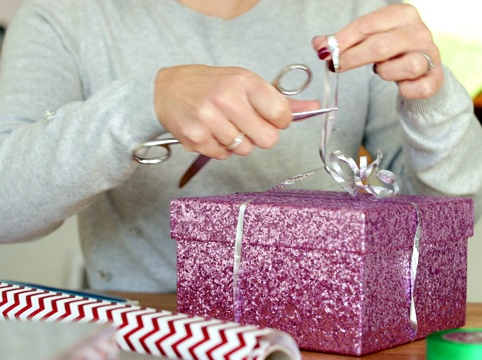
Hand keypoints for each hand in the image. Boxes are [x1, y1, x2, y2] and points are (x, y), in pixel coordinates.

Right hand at [154, 64, 318, 158]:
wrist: (167, 88)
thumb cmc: (211, 85)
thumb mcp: (246, 82)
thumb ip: (280, 99)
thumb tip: (315, 107)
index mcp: (244, 82)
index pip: (281, 115)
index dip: (280, 122)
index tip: (270, 118)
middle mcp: (226, 99)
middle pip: (267, 140)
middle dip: (261, 136)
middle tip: (247, 124)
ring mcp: (209, 119)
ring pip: (245, 150)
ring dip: (238, 142)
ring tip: (224, 125)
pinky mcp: (195, 138)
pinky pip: (223, 155)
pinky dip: (220, 148)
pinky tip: (211, 132)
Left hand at [313, 3, 442, 98]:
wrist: (423, 70)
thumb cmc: (391, 51)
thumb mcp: (368, 39)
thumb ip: (344, 41)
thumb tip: (319, 45)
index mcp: (402, 14)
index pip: (366, 25)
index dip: (342, 40)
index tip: (323, 52)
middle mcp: (419, 31)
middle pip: (380, 46)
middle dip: (352, 59)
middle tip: (335, 67)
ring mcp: (431, 54)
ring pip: (404, 66)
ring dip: (385, 73)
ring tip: (382, 70)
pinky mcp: (436, 77)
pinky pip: (418, 88)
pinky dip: (406, 89)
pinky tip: (401, 85)